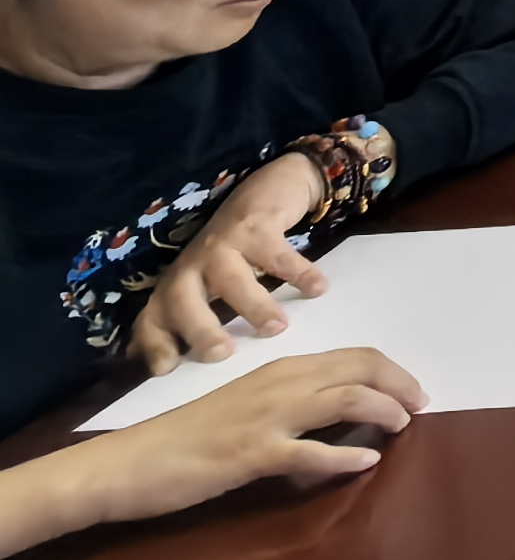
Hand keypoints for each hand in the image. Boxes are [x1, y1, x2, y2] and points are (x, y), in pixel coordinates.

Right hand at [60, 351, 427, 537]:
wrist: (128, 462)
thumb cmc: (187, 437)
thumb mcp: (246, 408)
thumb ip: (290, 403)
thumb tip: (338, 409)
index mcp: (280, 370)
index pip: (353, 357)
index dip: (391, 371)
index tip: (414, 390)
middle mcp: (280, 384)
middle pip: (360, 369)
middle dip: (400, 384)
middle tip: (423, 406)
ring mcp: (266, 418)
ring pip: (345, 399)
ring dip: (385, 410)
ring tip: (405, 426)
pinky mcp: (251, 454)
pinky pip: (310, 451)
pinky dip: (345, 456)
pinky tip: (365, 462)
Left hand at [128, 156, 328, 373]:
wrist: (266, 190)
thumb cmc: (235, 251)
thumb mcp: (210, 284)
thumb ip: (203, 318)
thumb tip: (197, 366)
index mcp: (178, 285)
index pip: (153, 318)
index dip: (154, 343)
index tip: (166, 370)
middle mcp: (193, 265)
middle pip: (182, 298)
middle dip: (198, 327)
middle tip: (223, 353)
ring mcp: (224, 243)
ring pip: (230, 277)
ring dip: (253, 304)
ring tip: (278, 327)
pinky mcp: (257, 224)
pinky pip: (277, 253)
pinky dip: (298, 272)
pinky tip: (317, 288)